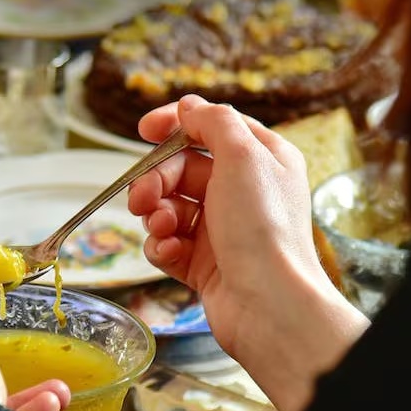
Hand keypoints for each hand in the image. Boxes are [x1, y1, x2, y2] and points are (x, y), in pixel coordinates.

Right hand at [127, 95, 367, 410]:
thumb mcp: (244, 157)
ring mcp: (220, 229)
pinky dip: (160, 245)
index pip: (211, 128)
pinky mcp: (202, 262)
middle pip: (180, 169)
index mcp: (261, 160)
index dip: (175, 125)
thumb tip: (190, 106)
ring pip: (167, 206)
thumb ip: (214, 122)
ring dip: (155, 214)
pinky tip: (168, 252)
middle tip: (142, 196)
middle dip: (155, 180)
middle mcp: (242, 192)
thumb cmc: (264, 230)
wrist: (268, 304)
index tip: (144, 130)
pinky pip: (165, 243)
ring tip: (162, 228)